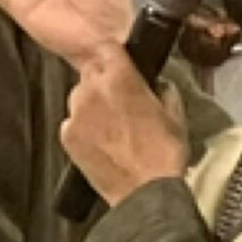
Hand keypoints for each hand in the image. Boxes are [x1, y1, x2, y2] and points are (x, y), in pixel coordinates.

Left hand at [59, 49, 189, 210]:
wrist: (146, 194)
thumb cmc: (163, 154)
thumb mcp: (175, 114)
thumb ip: (163, 89)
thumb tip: (157, 84)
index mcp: (120, 77)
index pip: (107, 48)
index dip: (115, 57)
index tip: (120, 65)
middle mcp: (92, 90)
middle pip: (91, 72)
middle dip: (103, 81)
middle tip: (120, 101)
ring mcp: (76, 114)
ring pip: (79, 97)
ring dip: (91, 104)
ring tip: (110, 126)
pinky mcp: (66, 137)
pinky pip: (72, 122)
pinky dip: (82, 128)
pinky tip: (101, 143)